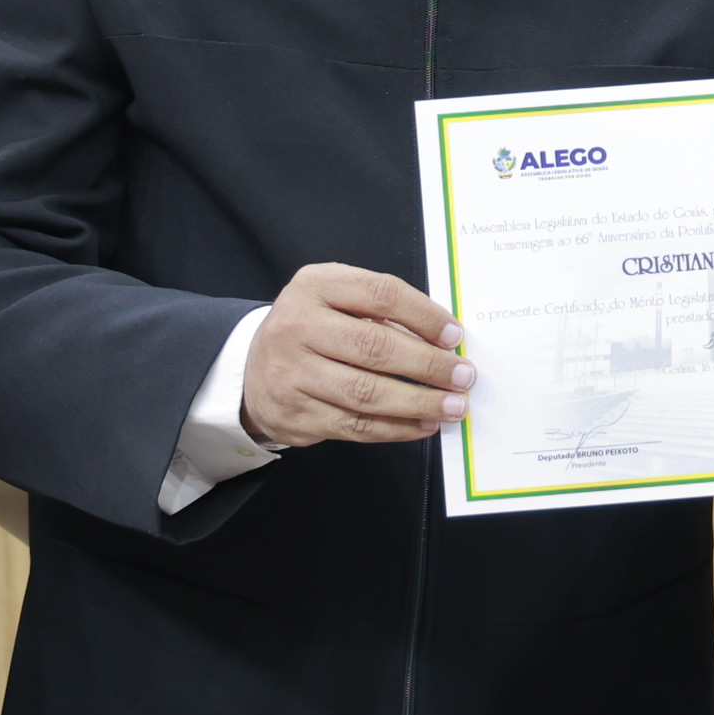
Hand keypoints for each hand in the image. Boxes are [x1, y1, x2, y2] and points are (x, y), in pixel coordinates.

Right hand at [240, 263, 473, 449]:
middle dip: (428, 365)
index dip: (424, 315)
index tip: (454, 335)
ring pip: (366, 393)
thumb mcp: (334, 297)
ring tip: (452, 406)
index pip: (380, 294)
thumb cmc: (311, 328)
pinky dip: (396, 428)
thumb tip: (442, 339)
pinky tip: (423, 424)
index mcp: (315, 286)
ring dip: (418, 402)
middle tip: (462, 376)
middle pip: (375, 347)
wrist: (251, 368)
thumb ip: (379, 308)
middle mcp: (298, 327)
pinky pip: (355, 426)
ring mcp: (293, 374)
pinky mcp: (296, 414)